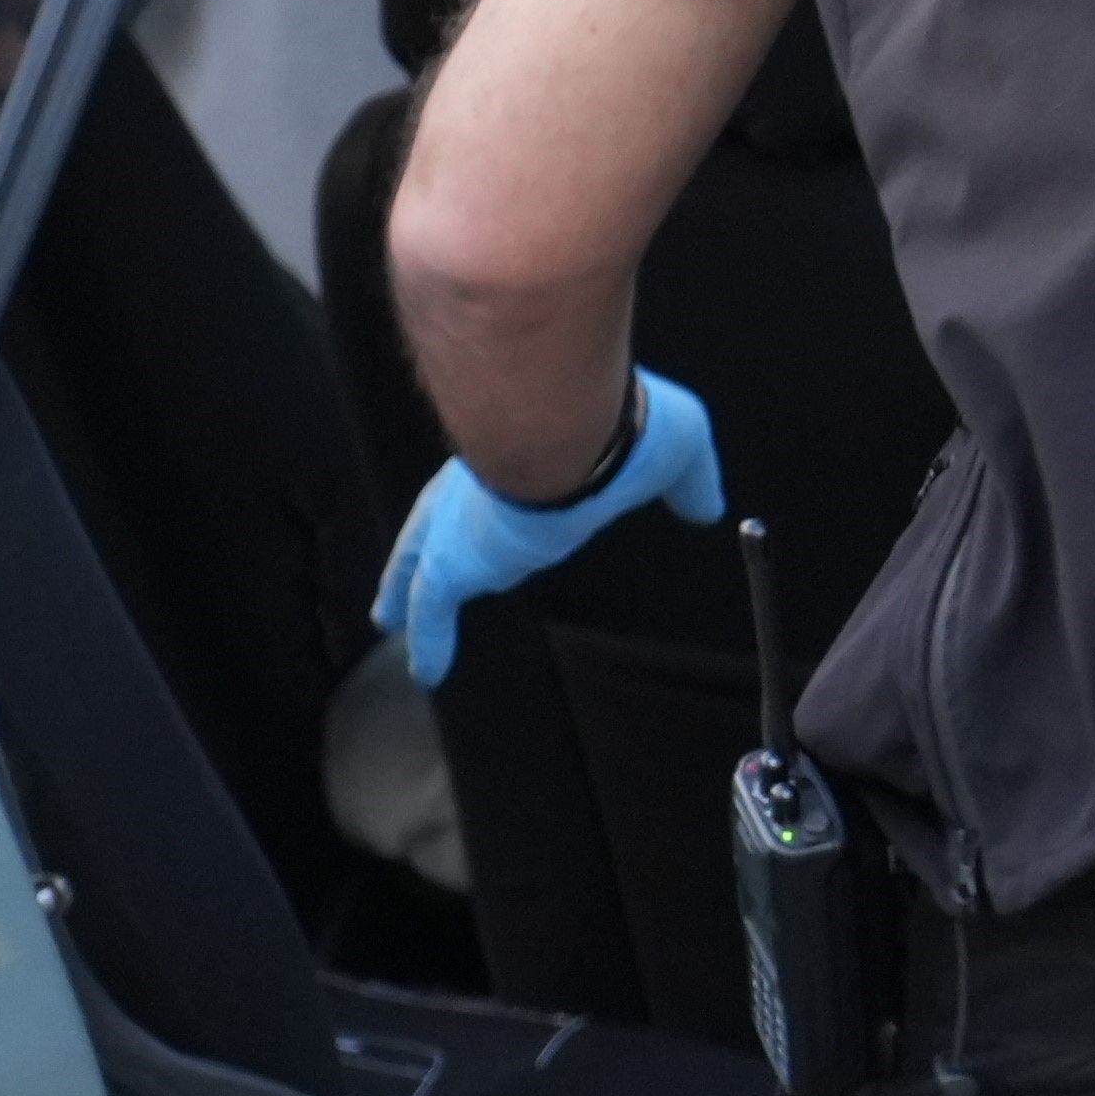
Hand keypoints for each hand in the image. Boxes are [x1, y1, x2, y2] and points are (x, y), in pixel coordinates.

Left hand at [376, 370, 729, 681]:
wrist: (577, 424)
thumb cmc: (624, 426)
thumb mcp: (675, 446)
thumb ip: (687, 479)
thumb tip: (705, 506)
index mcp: (532, 456)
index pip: (507, 483)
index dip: (503, 504)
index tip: (506, 520)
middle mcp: (485, 485)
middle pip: (440, 520)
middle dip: (421, 543)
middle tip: (404, 566)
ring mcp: (462, 524)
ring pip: (420, 563)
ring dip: (404, 589)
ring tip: (390, 616)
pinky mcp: (452, 561)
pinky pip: (430, 608)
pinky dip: (428, 638)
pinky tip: (427, 671)